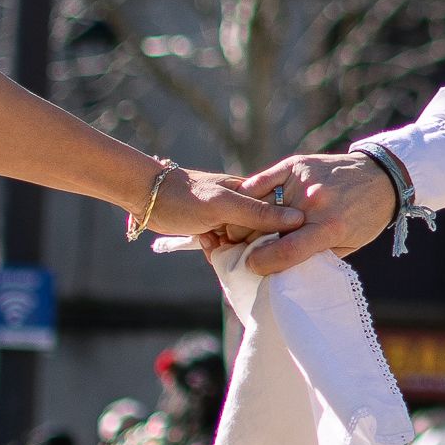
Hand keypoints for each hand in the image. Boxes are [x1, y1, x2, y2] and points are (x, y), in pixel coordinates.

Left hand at [147, 168, 302, 246]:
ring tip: (212, 243)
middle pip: (260, 234)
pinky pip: (226, 246)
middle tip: (226, 243)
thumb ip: (258, 213)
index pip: (276, 219)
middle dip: (246, 245)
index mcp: (253, 193)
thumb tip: (297, 219)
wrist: (147, 196)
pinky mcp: (214, 228)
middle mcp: (244, 205)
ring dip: (229, 250)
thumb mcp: (223, 205)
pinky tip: (206, 245)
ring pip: (242, 243)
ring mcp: (229, 218)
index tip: (256, 245)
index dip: (270, 235)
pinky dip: (217, 251)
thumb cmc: (185, 196)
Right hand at [221, 153, 396, 274]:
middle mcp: (313, 202)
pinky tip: (248, 206)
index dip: (262, 264)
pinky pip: (260, 181)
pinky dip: (249, 195)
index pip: (284, 251)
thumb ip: (314, 257)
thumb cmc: (366, 217)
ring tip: (244, 228)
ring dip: (245, 220)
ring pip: (255, 204)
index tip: (254, 267)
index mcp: (329, 227)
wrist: (383, 177)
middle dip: (248, 242)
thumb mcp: (348, 245)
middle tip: (244, 248)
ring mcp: (302, 181)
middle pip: (262, 228)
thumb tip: (278, 269)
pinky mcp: (295, 165)